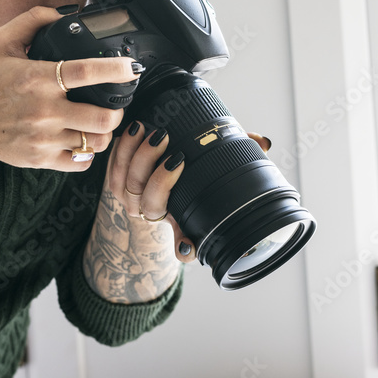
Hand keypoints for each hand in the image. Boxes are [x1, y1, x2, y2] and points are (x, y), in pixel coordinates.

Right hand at [0, 6, 138, 169]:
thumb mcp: (3, 40)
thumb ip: (35, 19)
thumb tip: (69, 12)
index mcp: (38, 78)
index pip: (88, 72)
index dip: (117, 69)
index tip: (132, 68)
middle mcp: (43, 110)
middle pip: (103, 118)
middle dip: (117, 111)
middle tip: (114, 104)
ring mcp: (43, 138)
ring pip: (96, 142)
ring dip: (105, 132)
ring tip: (99, 122)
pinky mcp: (41, 159)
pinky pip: (82, 162)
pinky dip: (88, 152)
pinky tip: (82, 139)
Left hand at [108, 123, 272, 263]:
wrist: (149, 160)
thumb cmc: (184, 166)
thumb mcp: (208, 164)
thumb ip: (234, 155)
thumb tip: (264, 142)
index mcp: (178, 217)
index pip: (184, 243)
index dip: (185, 248)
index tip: (189, 247)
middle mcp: (152, 212)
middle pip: (150, 200)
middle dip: (160, 177)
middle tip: (174, 151)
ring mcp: (130, 196)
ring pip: (128, 181)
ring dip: (138, 155)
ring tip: (152, 131)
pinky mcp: (114, 178)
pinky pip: (114, 165)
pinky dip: (123, 146)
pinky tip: (135, 129)